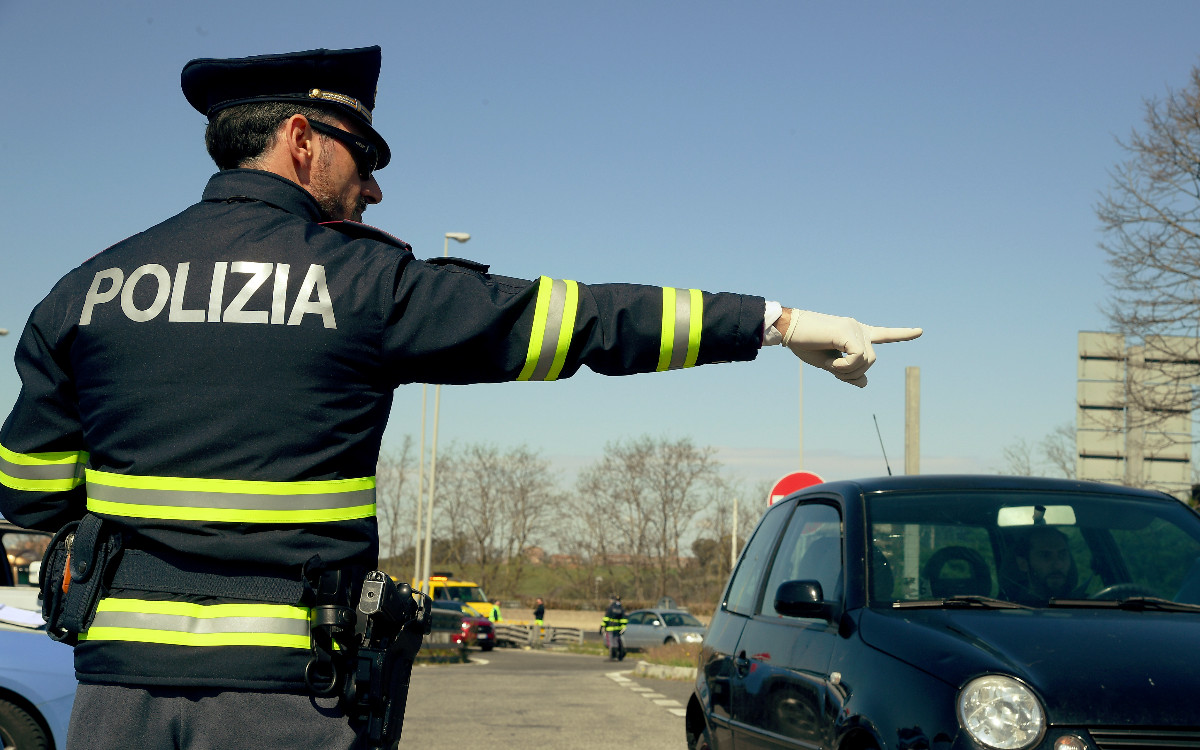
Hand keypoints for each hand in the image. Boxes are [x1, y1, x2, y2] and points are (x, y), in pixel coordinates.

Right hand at [781, 308, 921, 387]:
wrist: (789, 330)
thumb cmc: (805, 345)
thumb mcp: (829, 365)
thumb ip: (847, 373)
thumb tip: (865, 384)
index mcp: (855, 333)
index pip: (884, 335)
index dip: (902, 334)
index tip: (920, 331)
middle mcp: (858, 329)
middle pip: (872, 361)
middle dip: (853, 373)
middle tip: (833, 371)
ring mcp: (855, 329)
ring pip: (867, 361)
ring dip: (848, 371)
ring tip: (829, 365)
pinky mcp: (848, 332)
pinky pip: (858, 358)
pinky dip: (845, 367)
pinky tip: (830, 363)